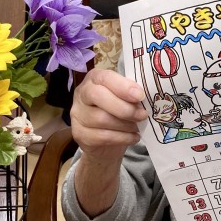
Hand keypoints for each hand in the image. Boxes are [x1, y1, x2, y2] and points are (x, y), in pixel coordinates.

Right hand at [72, 69, 147, 216]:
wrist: (105, 143)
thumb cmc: (118, 113)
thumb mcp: (125, 99)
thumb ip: (130, 94)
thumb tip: (143, 96)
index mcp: (94, 79)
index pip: (104, 77)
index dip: (123, 86)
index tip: (140, 96)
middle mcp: (81, 94)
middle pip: (98, 96)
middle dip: (124, 108)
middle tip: (142, 115)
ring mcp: (77, 114)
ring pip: (101, 118)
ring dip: (125, 124)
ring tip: (137, 127)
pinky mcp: (79, 134)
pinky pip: (102, 136)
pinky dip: (122, 138)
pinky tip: (133, 137)